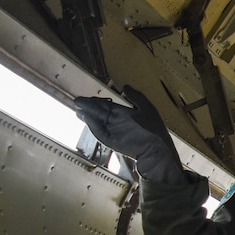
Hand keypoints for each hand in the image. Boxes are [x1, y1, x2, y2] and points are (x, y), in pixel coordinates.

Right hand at [72, 86, 187, 189]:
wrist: (158, 149)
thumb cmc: (155, 128)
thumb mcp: (147, 108)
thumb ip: (136, 97)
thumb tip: (125, 86)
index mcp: (125, 114)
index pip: (107, 106)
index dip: (97, 102)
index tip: (87, 97)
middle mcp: (118, 123)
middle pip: (100, 114)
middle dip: (89, 107)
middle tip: (76, 101)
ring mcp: (115, 133)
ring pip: (98, 123)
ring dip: (88, 116)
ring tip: (77, 109)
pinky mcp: (113, 143)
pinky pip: (100, 133)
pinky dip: (93, 126)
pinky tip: (86, 117)